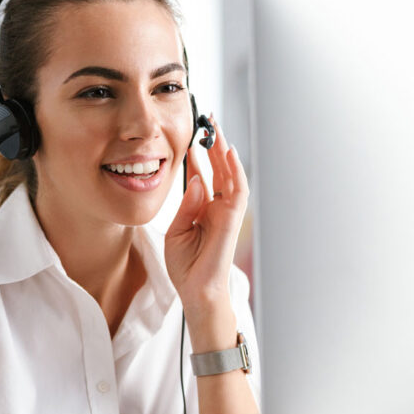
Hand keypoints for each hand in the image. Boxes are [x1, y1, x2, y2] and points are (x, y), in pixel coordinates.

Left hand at [165, 115, 248, 310]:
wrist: (195, 291)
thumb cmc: (185, 266)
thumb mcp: (176, 231)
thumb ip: (186, 205)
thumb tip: (196, 180)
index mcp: (203, 210)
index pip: (203, 177)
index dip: (199, 158)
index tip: (193, 138)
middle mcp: (217, 208)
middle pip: (219, 171)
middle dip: (215, 146)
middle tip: (209, 123)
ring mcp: (226, 213)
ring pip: (230, 176)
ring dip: (225, 153)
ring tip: (218, 130)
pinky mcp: (232, 220)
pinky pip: (237, 191)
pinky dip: (235, 172)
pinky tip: (228, 154)